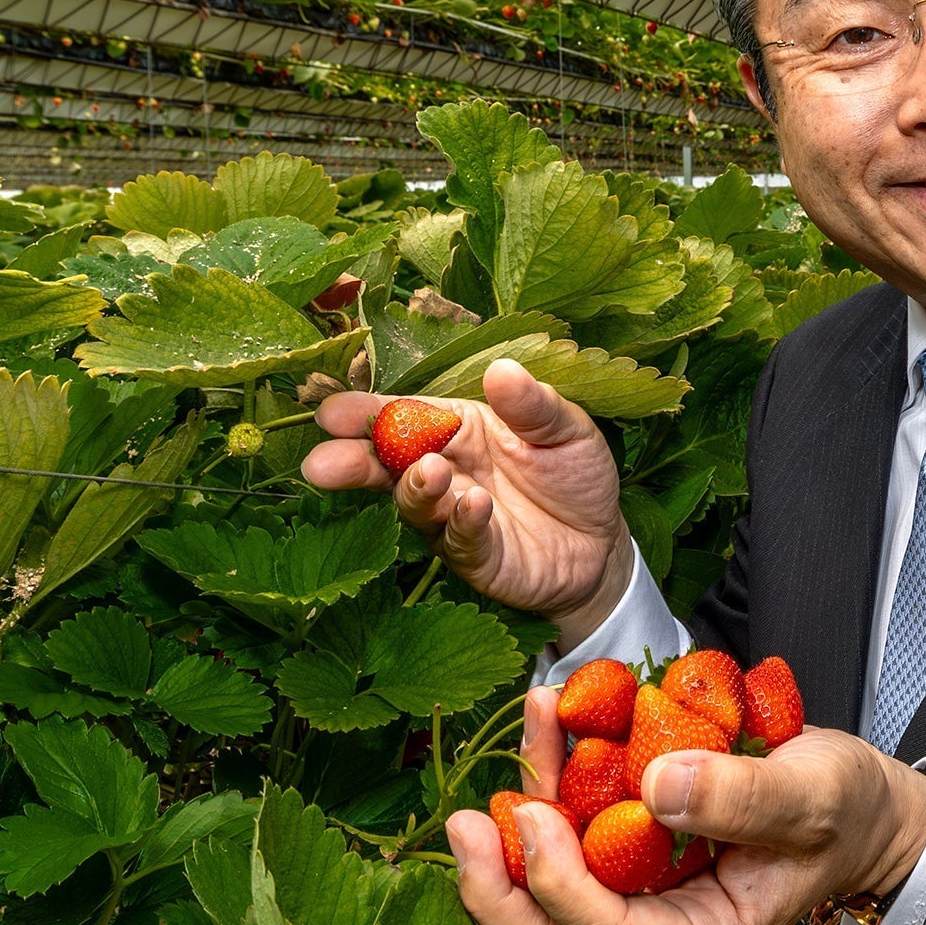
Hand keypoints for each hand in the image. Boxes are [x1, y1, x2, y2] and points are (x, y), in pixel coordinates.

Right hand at [302, 360, 634, 634]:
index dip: (365, 413)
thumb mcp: (565, 429)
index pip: (403, 416)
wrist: (602, 543)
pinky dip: (464, 522)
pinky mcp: (476, 556)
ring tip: (429, 470)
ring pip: (417, 504)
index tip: (331, 413)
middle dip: (353, 463)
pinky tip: (474, 505)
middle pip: (387, 465)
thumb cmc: (573, 475)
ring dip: (416, 487)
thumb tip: (500, 368)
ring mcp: (453, 517)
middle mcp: (445, 471)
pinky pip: (461, 539)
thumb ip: (532, 404)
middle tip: (324, 464)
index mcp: (458, 428)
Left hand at [447, 696, 925, 924]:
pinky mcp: (628, 852)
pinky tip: (549, 716)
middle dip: (500, 885)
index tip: (533, 820)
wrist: (859, 806)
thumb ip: (742, 798)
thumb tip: (659, 786)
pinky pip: (573, 828)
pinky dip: (553, 777)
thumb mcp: (811, 796)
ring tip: (522, 728)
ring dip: (521, 812)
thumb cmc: (846, 810)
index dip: (560, 889)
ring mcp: (638, 892)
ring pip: (552, 878)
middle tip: (462, 825)